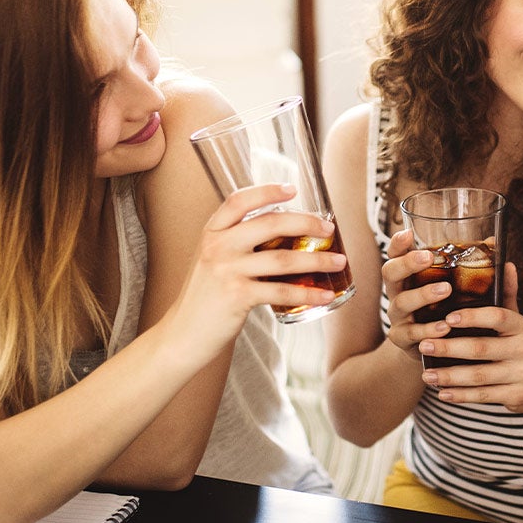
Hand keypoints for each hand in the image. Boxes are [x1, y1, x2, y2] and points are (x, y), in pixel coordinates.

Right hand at [171, 183, 345, 356]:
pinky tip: (325, 294)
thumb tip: (286, 233)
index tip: (292, 189)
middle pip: (269, 223)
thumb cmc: (206, 296)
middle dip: (306, 222)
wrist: (183, 334)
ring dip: (317, 260)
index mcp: (212, 232)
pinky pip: (282, 291)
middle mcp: (218, 247)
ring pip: (283, 259)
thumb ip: (239, 243)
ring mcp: (227, 271)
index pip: (238, 201)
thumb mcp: (214, 259)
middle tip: (328, 228)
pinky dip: (308, 293)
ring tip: (339, 260)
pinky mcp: (237, 296)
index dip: (266, 191)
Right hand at [380, 229, 460, 361]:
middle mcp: (397, 292)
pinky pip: (411, 333)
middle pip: (390, 272)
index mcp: (407, 275)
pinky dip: (427, 329)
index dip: (398, 243)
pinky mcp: (401, 338)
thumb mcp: (456, 286)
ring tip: (445, 290)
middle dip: (407, 263)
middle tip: (427, 257)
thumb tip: (492, 242)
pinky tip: (444, 326)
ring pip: (401, 302)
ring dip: (423, 295)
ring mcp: (397, 315)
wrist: (432, 349)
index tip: (408, 233)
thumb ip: (472, 266)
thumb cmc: (445, 308)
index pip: (396, 254)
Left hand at [418, 263, 522, 410]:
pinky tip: (441, 392)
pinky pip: (483, 396)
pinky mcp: (516, 396)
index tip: (447, 318)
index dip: (472, 317)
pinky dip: (460, 395)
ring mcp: (521, 374)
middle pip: (482, 348)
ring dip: (449, 376)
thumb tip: (504, 261)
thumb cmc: (514, 344)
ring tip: (425, 374)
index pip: (497, 316)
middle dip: (450, 348)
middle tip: (424, 345)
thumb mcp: (512, 319)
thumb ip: (505, 293)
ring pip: (479, 376)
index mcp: (520, 326)